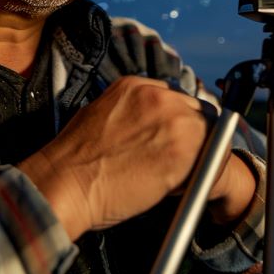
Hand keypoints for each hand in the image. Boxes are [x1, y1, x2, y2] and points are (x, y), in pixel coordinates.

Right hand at [18, 76, 255, 239]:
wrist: (64, 183)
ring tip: (171, 178)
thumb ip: (132, 116)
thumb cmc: (73, 162)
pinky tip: (173, 188)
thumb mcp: (101, 116)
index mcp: (135, 85)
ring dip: (198, 156)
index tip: (172, 140)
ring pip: (209, 134)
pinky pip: (209, 160)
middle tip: (179, 162)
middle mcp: (158, 95)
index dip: (177, 122)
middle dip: (193, 136)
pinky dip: (200, 177)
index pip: (175, 98)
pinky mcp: (183, 149)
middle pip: (198, 111)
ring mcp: (173, 119)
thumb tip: (150, 132)